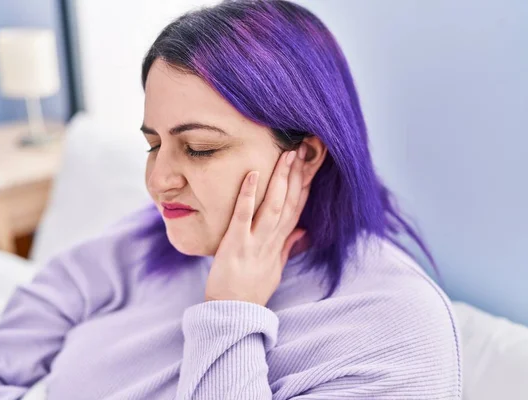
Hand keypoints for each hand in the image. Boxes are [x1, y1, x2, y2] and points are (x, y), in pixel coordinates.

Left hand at [204, 145, 309, 305]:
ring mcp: (256, 242)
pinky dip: (249, 195)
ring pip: (275, 207)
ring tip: (287, 155)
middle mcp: (273, 240)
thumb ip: (287, 247)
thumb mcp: (275, 268)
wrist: (233, 313)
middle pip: (292, 203)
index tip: (314, 162)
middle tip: (306, 148)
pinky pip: (244, 216)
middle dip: (300, 175)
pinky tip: (252, 174)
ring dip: (282, 180)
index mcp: (281, 243)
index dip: (307, 184)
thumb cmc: (252, 290)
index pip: (299, 208)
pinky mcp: (236, 245)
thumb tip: (301, 232)